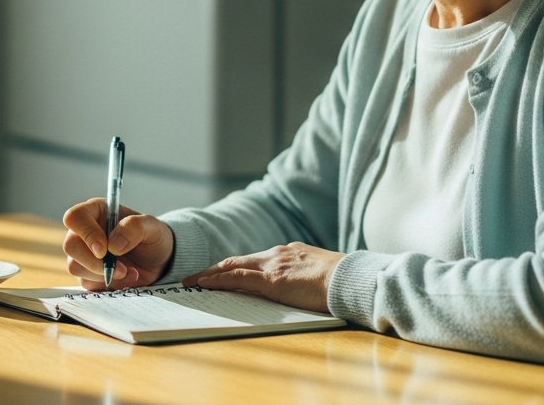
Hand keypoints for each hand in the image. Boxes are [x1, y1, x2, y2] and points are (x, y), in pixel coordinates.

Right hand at [62, 198, 173, 290]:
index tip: (104, 249)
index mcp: (96, 212)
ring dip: (103, 274)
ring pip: (75, 267)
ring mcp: (84, 255)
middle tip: (121, 268)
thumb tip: (112, 245)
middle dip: (94, 262)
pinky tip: (125, 278)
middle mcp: (85, 232)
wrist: (159, 261)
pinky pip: (87, 283)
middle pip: (71, 246)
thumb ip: (133, 228)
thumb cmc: (152, 237)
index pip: (75, 217)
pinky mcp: (88, 275)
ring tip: (128, 271)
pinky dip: (108, 284)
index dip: (86, 233)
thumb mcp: (152, 227)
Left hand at [182, 242, 344, 313]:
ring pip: (233, 266)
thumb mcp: (319, 278)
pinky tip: (204, 284)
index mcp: (290, 253)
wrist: (351, 279)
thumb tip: (298, 290)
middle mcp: (278, 254)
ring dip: (210, 274)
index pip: (255, 260)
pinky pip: (237, 278)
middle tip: (196, 276)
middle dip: (215, 268)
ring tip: (192, 282)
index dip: (236, 266)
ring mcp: (274, 265)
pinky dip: (217, 280)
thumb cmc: (342, 283)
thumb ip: (304, 279)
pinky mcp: (272, 279)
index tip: (222, 272)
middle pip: (238, 260)